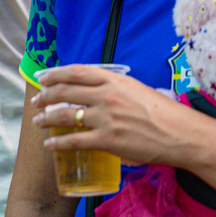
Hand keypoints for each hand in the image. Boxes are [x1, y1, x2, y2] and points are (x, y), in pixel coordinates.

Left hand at [31, 64, 187, 165]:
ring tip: (38, 121)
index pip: (76, 72)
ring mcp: (105, 118)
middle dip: (46, 96)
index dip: (55, 74)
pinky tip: (49, 144)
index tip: (43, 78)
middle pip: (65, 91)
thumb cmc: (161, 111)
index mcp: (113, 79)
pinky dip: (58, 142)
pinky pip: (74, 141)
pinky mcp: (107, 140)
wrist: (179, 133)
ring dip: (46, 118)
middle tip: (36, 101)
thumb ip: (114, 87)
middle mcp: (106, 95)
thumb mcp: (135, 88)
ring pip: (65, 115)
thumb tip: (95, 90)